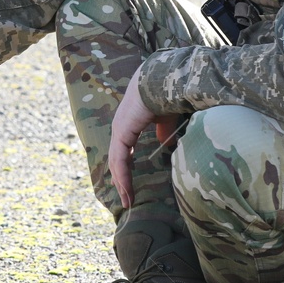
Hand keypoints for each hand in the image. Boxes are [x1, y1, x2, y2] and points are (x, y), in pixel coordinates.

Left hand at [108, 73, 180, 207]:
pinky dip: (123, 177)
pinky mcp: (122, 133)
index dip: (126, 169)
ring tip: (127, 201)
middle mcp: (120, 127)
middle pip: (117, 160)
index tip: (131, 187)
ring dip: (122, 183)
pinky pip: (120, 160)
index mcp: (129, 123)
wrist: (163, 80)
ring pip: (116, 163)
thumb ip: (163, 131)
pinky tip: (126, 190)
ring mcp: (119, 130)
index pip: (123, 151)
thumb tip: (166, 145)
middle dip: (121, 181)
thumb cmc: (167, 95)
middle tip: (127, 200)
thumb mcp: (166, 118)